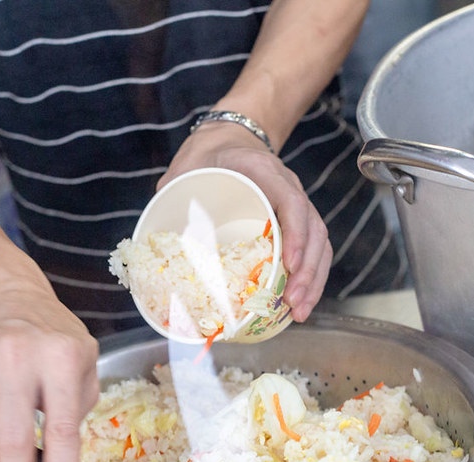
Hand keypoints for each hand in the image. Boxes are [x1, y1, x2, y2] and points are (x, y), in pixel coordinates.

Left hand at [161, 123, 331, 321]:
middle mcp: (288, 186)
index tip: (290, 265)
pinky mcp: (295, 221)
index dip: (296, 234)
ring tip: (299, 311)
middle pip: (313, 229)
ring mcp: (295, 203)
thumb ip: (173, 193)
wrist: (231, 137)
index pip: (291, 201)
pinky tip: (299, 300)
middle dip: (308, 271)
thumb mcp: (187, 165)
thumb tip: (154, 236)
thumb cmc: (209, 153)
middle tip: (293, 303)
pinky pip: (313, 248)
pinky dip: (310, 276)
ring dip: (313, 279)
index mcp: (263, 170)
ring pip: (319, 242)